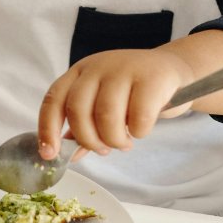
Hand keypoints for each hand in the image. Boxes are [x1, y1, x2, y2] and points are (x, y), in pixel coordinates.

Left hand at [38, 47, 193, 156]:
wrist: (174, 70)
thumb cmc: (134, 92)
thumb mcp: (104, 103)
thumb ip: (85, 127)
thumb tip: (66, 155)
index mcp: (80, 72)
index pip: (54, 100)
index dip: (47, 129)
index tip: (49, 155)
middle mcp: (97, 67)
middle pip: (78, 110)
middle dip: (89, 140)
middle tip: (104, 150)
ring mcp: (124, 69)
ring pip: (106, 116)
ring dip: (114, 140)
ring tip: (124, 143)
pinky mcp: (152, 78)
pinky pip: (138, 118)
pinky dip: (138, 132)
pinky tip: (141, 129)